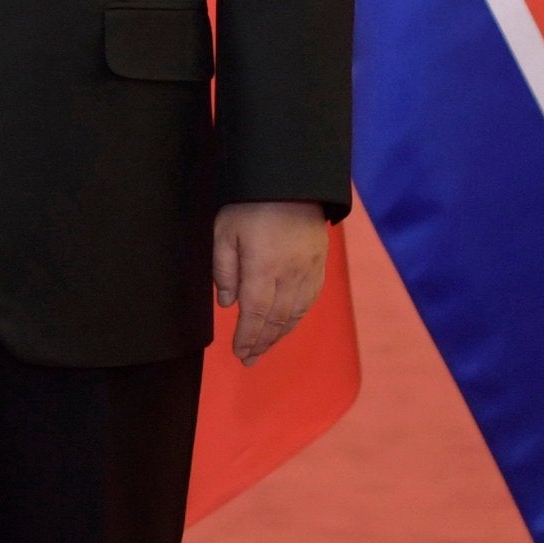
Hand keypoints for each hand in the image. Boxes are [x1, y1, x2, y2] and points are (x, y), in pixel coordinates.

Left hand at [213, 200, 328, 365]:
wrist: (293, 183)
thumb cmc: (251, 204)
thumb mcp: (225, 231)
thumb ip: (224, 269)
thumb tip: (227, 303)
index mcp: (263, 269)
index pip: (255, 314)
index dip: (248, 337)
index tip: (239, 353)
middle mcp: (289, 276)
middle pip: (276, 320)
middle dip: (261, 342)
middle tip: (249, 359)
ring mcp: (308, 272)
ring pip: (294, 314)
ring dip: (279, 335)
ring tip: (264, 348)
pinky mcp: (319, 266)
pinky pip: (309, 301)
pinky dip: (296, 318)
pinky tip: (287, 325)